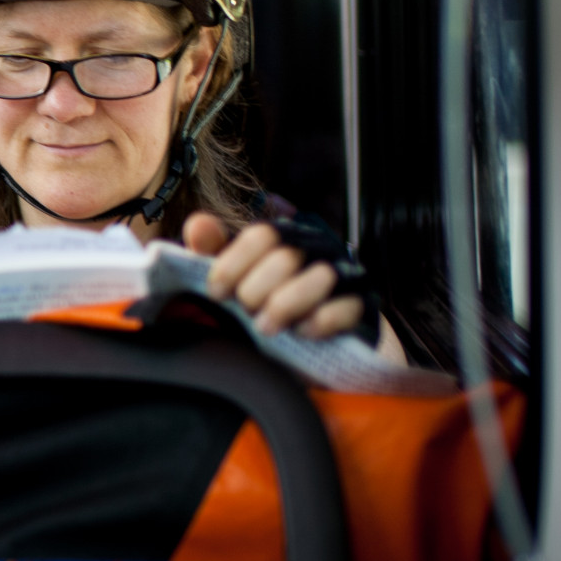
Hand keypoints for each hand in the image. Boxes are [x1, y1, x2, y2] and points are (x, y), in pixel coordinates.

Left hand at [182, 213, 365, 339]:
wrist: (316, 336)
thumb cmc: (269, 296)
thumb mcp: (237, 273)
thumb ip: (215, 248)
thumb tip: (197, 225)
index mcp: (286, 235)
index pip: (262, 234)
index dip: (233, 264)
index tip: (216, 292)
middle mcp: (318, 248)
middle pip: (286, 258)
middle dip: (256, 291)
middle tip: (247, 310)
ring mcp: (345, 274)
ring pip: (320, 277)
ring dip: (285, 306)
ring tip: (266, 327)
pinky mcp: (363, 305)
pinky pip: (346, 308)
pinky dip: (318, 322)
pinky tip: (300, 332)